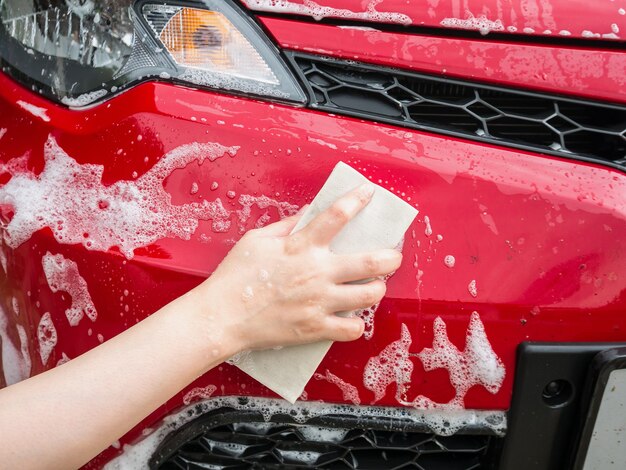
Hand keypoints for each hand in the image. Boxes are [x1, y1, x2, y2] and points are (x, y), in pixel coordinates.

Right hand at [198, 183, 402, 352]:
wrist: (222, 316)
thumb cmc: (235, 276)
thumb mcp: (257, 240)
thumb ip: (286, 225)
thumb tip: (308, 211)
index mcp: (301, 246)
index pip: (338, 215)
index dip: (357, 200)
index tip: (369, 193)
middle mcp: (317, 272)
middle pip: (370, 262)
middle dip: (390, 257)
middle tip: (393, 257)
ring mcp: (319, 302)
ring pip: (369, 295)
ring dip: (378, 289)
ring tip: (375, 287)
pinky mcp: (316, 328)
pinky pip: (352, 329)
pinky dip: (357, 325)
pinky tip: (353, 318)